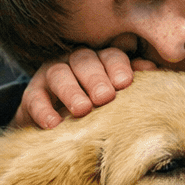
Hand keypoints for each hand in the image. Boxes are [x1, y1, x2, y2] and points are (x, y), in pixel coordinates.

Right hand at [12, 47, 155, 128]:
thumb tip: (153, 69)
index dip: (118, 66)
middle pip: (85, 61)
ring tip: (83, 110)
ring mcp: (50, 76)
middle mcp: (75, 62)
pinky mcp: (32, 95)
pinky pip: (35, 98)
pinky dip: (43, 110)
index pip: (110, 56)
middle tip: (105, 97)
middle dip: (96, 78)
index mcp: (100, 61)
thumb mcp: (114, 97)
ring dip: (71, 91)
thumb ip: (130, 83)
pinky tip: (54, 124)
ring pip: (59, 74)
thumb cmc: (95, 110)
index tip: (125, 83)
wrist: (56, 128)